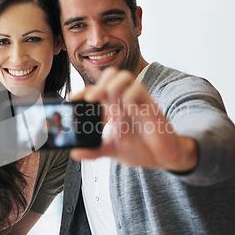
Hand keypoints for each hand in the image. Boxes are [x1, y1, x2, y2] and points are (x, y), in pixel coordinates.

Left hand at [70, 67, 196, 171]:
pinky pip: (139, 89)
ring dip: (112, 85)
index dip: (82, 91)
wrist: (162, 158)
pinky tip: (126, 106)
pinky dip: (130, 94)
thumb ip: (94, 151)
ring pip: (124, 76)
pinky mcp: (149, 106)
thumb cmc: (140, 149)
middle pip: (110, 76)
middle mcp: (123, 101)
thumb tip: (75, 153)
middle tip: (90, 99)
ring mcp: (136, 101)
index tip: (71, 99)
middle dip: (98, 84)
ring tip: (104, 101)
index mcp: (112, 108)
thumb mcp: (112, 151)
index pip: (95, 91)